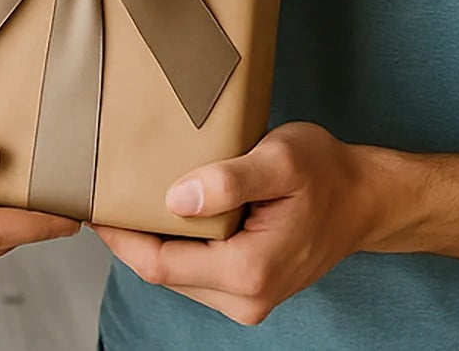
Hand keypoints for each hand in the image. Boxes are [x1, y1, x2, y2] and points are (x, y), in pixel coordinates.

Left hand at [95, 123, 384, 325]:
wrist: (365, 198)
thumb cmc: (326, 173)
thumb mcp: (279, 160)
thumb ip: (229, 179)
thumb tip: (176, 197)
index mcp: (248, 270)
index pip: (160, 264)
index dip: (121, 237)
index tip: (93, 206)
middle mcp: (246, 297)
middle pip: (164, 272)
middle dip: (131, 237)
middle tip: (104, 193)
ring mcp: (248, 298)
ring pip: (178, 273)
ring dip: (154, 239)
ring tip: (129, 195)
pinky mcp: (250, 288)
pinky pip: (197, 270)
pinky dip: (178, 243)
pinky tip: (169, 209)